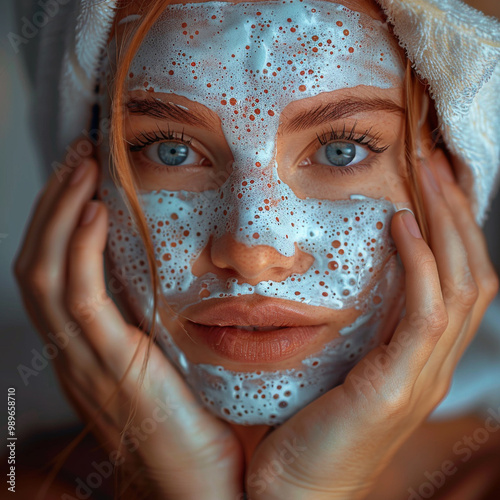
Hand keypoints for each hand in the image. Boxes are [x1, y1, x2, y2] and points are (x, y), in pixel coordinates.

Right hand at [14, 141, 243, 499]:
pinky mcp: (112, 369)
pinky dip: (78, 250)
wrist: (206, 489)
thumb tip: (178, 268)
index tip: (86, 175)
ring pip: (46, 275)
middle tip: (79, 156)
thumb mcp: (176, 358)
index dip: (62, 220)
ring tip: (82, 168)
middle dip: (53, 203)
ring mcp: (88, 361)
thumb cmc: (201, 423)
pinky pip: (79, 301)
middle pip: (40, 263)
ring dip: (59, 214)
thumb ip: (165, 318)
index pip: (59, 271)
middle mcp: (79, 351)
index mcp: (95, 346)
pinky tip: (93, 212)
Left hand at [245, 148, 498, 499]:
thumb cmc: (305, 431)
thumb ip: (349, 327)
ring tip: (428, 176)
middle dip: (458, 212)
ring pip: (463, 285)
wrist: (293, 496)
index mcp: (417, 355)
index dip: (451, 228)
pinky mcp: (399, 387)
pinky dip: (422, 266)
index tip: (430, 181)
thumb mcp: (334, 365)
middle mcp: (431, 362)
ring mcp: (422, 376)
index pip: (454, 279)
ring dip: (448, 224)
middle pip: (471, 272)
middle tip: (436, 160)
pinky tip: (403, 227)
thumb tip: (337, 279)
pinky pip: (426, 315)